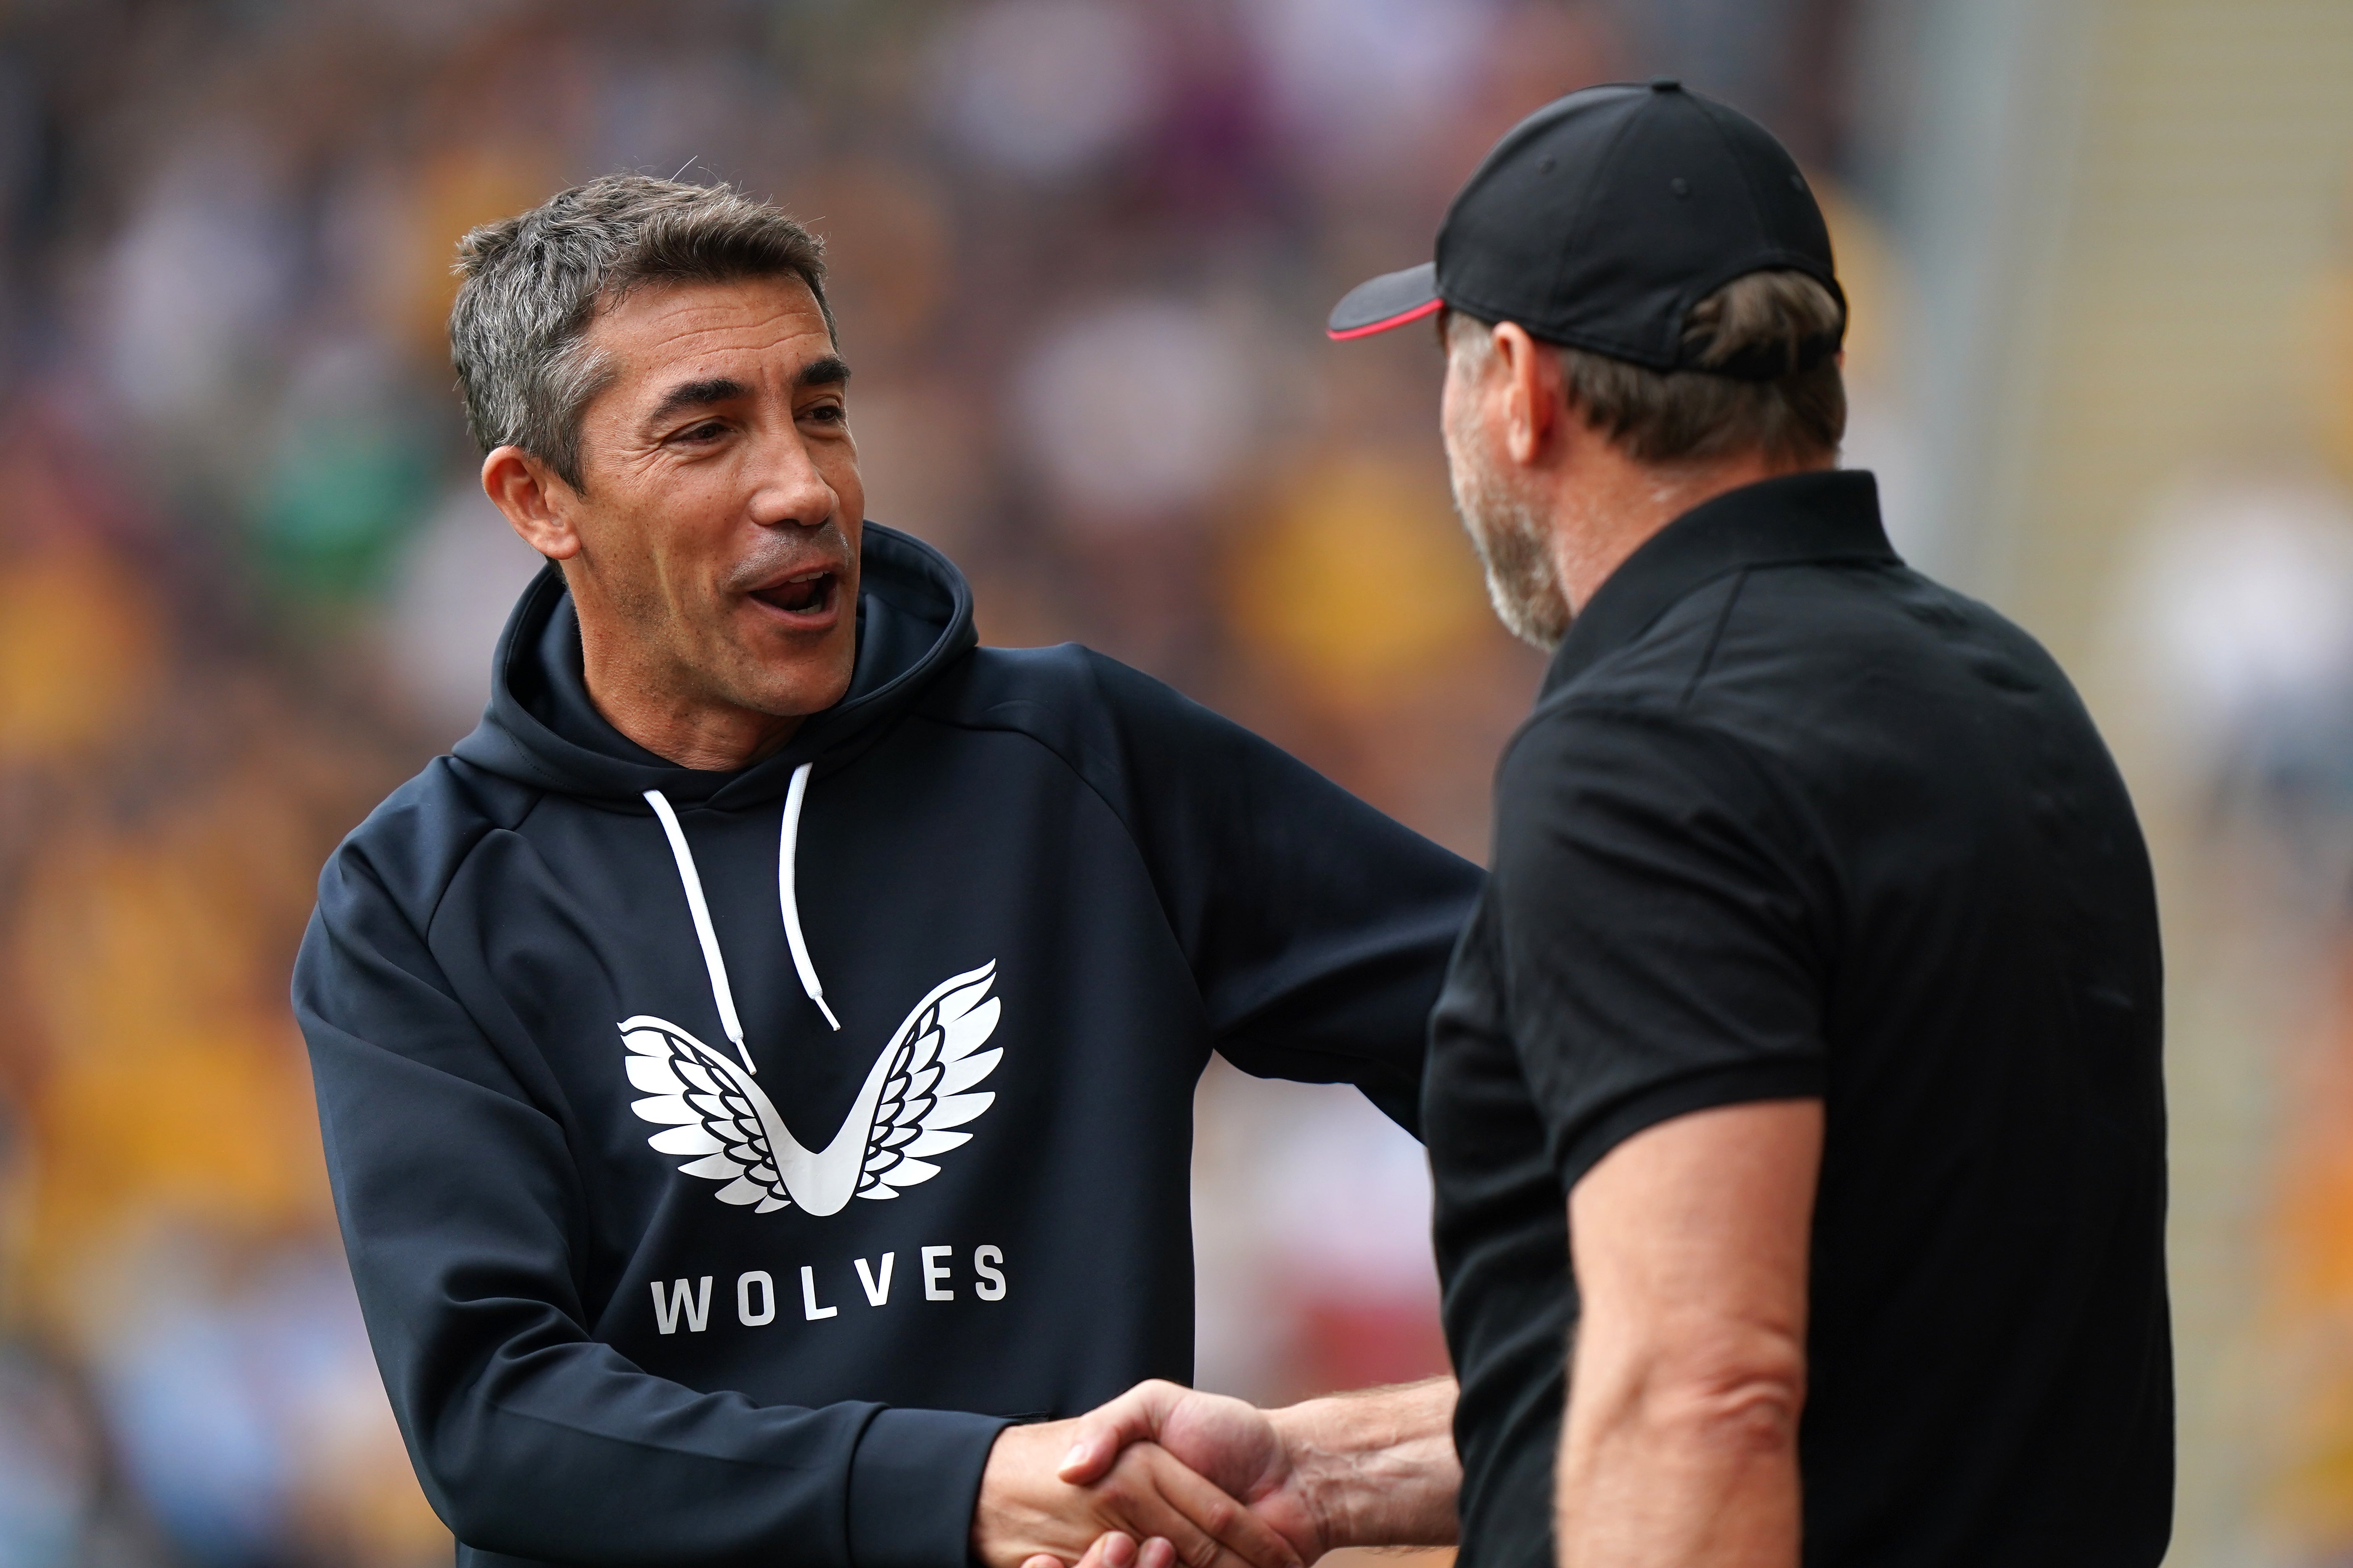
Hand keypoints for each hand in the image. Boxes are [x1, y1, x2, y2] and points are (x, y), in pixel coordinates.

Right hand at [1050, 1381, 1327, 1563]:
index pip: (1092, 1541)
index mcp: (1121, 1504)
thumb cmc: (1229, 1432)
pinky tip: (1195, 1558)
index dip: (1095, 1552)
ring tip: (1172, 1547)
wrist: (1297, 1469)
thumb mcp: (1158, 1405)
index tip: (1110, 1540)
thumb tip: (1069, 1469)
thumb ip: (1109, 1425)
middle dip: (1124, 1565)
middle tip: (1148, 1545)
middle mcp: (1143, 1543)